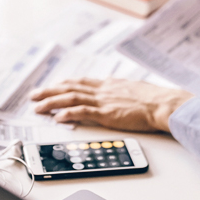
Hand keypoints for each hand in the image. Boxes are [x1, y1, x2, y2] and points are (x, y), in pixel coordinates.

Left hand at [30, 78, 193, 132]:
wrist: (164, 104)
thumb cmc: (156, 99)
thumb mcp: (136, 89)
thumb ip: (123, 90)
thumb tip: (120, 89)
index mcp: (111, 84)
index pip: (82, 82)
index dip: (64, 84)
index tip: (53, 86)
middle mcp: (104, 90)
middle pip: (70, 87)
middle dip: (50, 91)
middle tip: (34, 95)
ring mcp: (104, 101)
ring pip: (71, 98)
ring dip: (52, 102)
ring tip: (38, 107)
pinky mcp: (107, 113)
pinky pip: (83, 112)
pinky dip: (68, 113)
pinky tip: (57, 117)